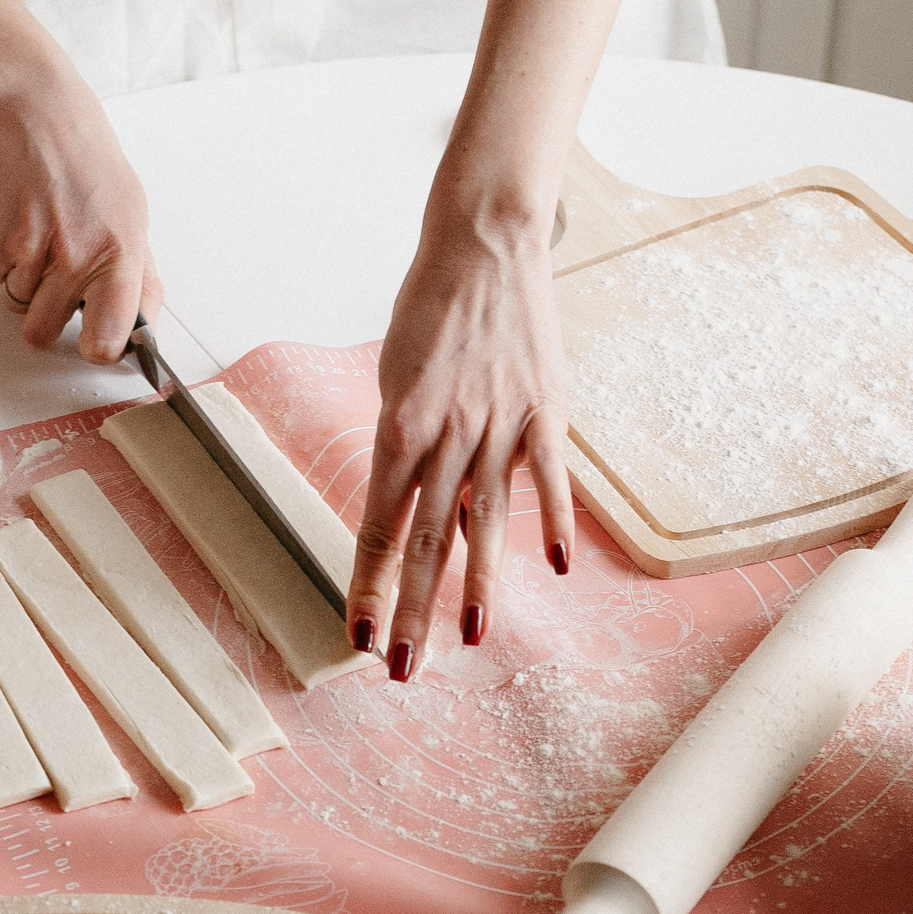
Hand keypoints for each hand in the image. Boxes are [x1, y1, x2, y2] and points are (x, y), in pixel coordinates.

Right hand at [0, 71, 160, 362]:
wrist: (34, 114)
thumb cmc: (85, 157)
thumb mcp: (132, 213)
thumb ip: (138, 274)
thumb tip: (143, 322)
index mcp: (118, 253)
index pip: (109, 338)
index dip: (98, 349)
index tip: (96, 343)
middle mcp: (73, 256)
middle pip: (44, 332)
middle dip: (47, 312)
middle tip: (57, 273)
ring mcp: (28, 250)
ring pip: (16, 302)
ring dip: (25, 278)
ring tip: (40, 230)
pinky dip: (1, 257)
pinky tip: (18, 220)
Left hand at [347, 204, 575, 680]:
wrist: (483, 244)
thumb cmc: (432, 305)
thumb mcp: (397, 372)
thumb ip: (405, 436)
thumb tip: (405, 494)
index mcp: (399, 426)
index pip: (377, 526)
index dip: (367, 586)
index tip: (358, 637)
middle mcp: (446, 434)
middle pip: (425, 541)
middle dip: (412, 611)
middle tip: (401, 669)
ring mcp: (499, 425)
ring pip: (483, 522)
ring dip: (475, 586)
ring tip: (469, 639)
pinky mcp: (545, 411)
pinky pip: (548, 479)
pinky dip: (552, 523)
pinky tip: (554, 569)